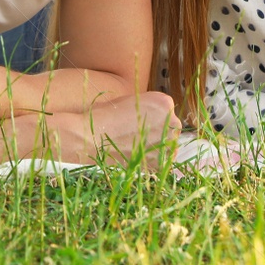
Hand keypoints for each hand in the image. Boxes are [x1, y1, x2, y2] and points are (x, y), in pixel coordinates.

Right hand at [55, 92, 182, 166]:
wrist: (92, 137)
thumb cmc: (107, 116)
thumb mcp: (132, 101)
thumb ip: (149, 108)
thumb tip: (157, 118)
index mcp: (165, 102)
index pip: (167, 113)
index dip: (153, 119)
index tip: (140, 125)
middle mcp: (172, 121)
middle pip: (170, 129)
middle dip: (158, 133)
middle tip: (137, 138)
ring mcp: (168, 143)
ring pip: (169, 146)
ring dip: (157, 148)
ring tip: (135, 148)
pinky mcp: (162, 162)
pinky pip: (163, 163)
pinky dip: (153, 163)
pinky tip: (137, 158)